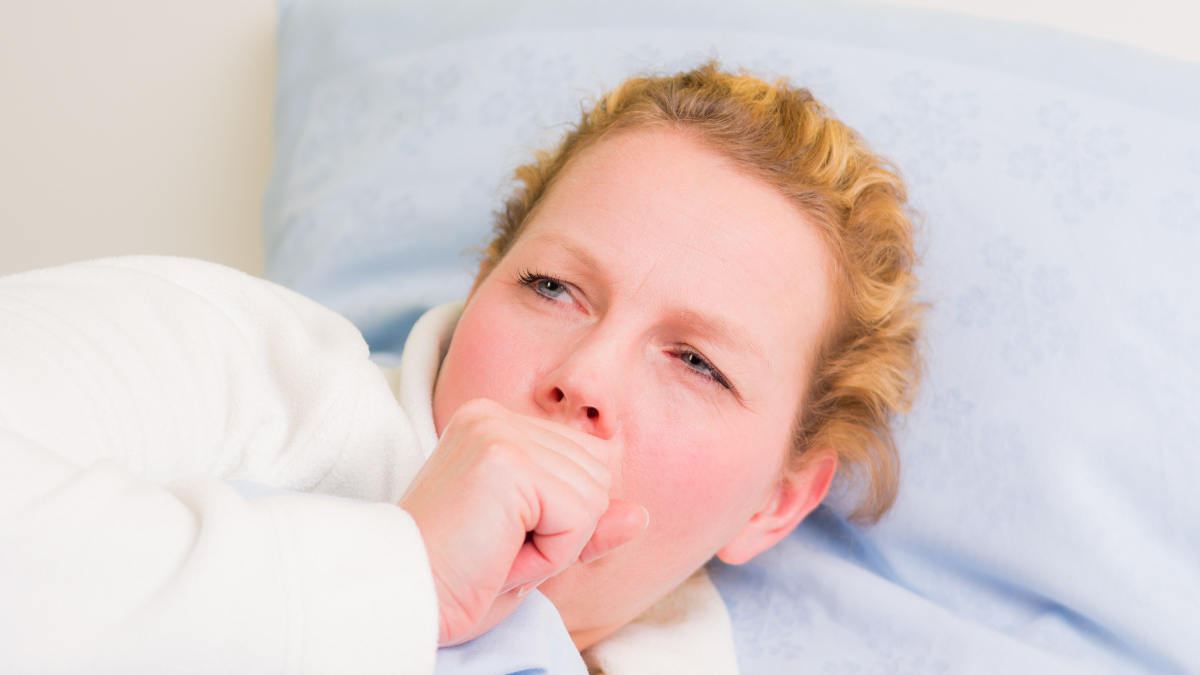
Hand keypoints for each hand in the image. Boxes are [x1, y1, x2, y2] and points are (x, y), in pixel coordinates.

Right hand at [399, 398, 647, 645]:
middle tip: (498, 548)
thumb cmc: (455, 580)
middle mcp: (495, 415)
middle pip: (597, 474)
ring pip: (594, 496)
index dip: (560, 520)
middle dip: (563, 530)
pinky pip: (579, 515)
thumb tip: (641, 514)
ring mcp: (499, 431)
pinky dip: (552, 552)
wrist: (401, 600)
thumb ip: (586, 525)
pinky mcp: (505, 459)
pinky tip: (500, 553)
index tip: (500, 537)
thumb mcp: (533, 550)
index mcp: (495, 424)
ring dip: (556, 543)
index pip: (585, 462)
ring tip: (496, 550)